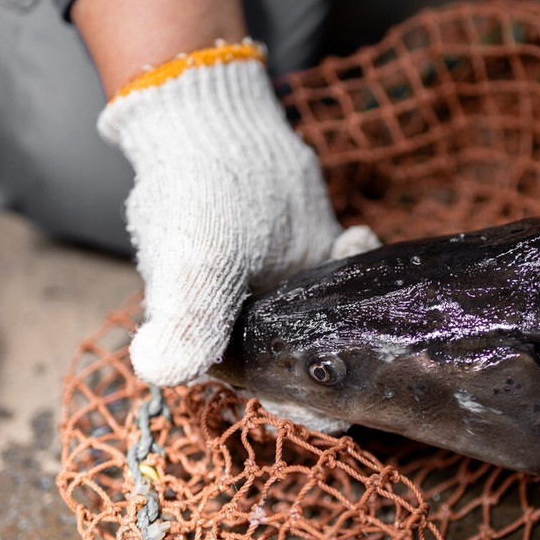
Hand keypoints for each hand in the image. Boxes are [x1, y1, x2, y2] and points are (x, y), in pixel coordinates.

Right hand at [98, 43, 373, 385]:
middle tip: (381, 356)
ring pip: (334, 326)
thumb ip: (185, 314)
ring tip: (378, 296)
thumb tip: (158, 372)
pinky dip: (359, 261)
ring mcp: (289, 294)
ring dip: (361, 319)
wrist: (218, 128)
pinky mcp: (315, 260)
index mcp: (219, 341)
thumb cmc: (194, 196)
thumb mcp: (191, 258)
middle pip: (309, 366)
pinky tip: (360, 234)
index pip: (267, 391)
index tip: (344, 410)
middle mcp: (255, 326)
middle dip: (346, 365)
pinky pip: (346, 279)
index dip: (303, 406)